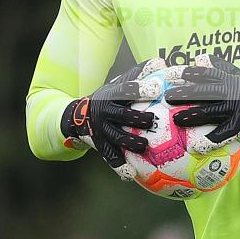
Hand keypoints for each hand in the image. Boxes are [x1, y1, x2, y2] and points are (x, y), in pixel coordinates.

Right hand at [61, 58, 167, 178]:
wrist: (78, 116)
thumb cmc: (110, 97)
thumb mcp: (120, 83)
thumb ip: (140, 73)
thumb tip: (161, 63)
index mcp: (113, 94)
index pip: (127, 89)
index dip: (141, 89)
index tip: (156, 89)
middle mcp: (105, 111)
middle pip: (122, 115)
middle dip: (138, 118)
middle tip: (153, 120)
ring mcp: (101, 129)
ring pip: (116, 137)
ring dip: (131, 143)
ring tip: (145, 147)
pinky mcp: (99, 144)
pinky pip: (110, 156)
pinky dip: (119, 166)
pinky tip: (130, 175)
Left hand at [163, 54, 239, 152]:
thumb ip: (222, 67)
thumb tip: (200, 58)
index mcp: (230, 80)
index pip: (206, 74)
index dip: (189, 74)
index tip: (172, 74)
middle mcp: (231, 93)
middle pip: (204, 92)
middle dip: (185, 93)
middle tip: (167, 96)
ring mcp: (235, 109)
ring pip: (210, 112)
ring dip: (192, 115)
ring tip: (176, 119)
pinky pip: (223, 134)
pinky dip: (210, 140)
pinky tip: (197, 146)